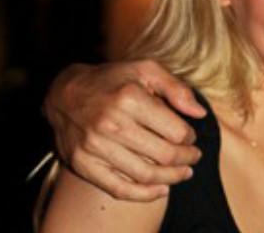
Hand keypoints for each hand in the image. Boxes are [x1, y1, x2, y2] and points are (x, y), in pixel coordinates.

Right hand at [43, 60, 205, 200]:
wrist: (64, 94)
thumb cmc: (113, 80)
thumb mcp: (146, 69)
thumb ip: (176, 88)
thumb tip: (199, 113)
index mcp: (130, 99)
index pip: (175, 131)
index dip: (190, 137)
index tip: (191, 137)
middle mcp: (111, 124)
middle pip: (164, 155)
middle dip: (186, 158)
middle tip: (193, 157)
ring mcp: (95, 147)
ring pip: (145, 174)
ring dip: (172, 178)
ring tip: (183, 173)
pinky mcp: (83, 164)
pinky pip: (118, 189)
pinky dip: (145, 195)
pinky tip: (162, 189)